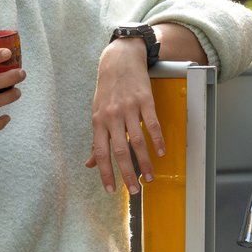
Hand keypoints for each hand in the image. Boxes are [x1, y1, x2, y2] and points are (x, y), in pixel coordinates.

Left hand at [87, 37, 164, 193]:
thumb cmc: (108, 89)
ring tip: (150, 177)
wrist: (119, 60)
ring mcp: (129, 108)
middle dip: (127, 174)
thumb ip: (97, 139)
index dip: (105, 173)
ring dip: (145, 162)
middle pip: (120, 151)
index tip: (111, 190)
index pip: (100, 152)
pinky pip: (152, 124)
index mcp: (98, 121)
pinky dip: (157, 140)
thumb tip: (90, 163)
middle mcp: (112, 116)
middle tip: (135, 191)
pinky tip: (161, 152)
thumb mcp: (97, 113)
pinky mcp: (145, 100)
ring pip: (138, 141)